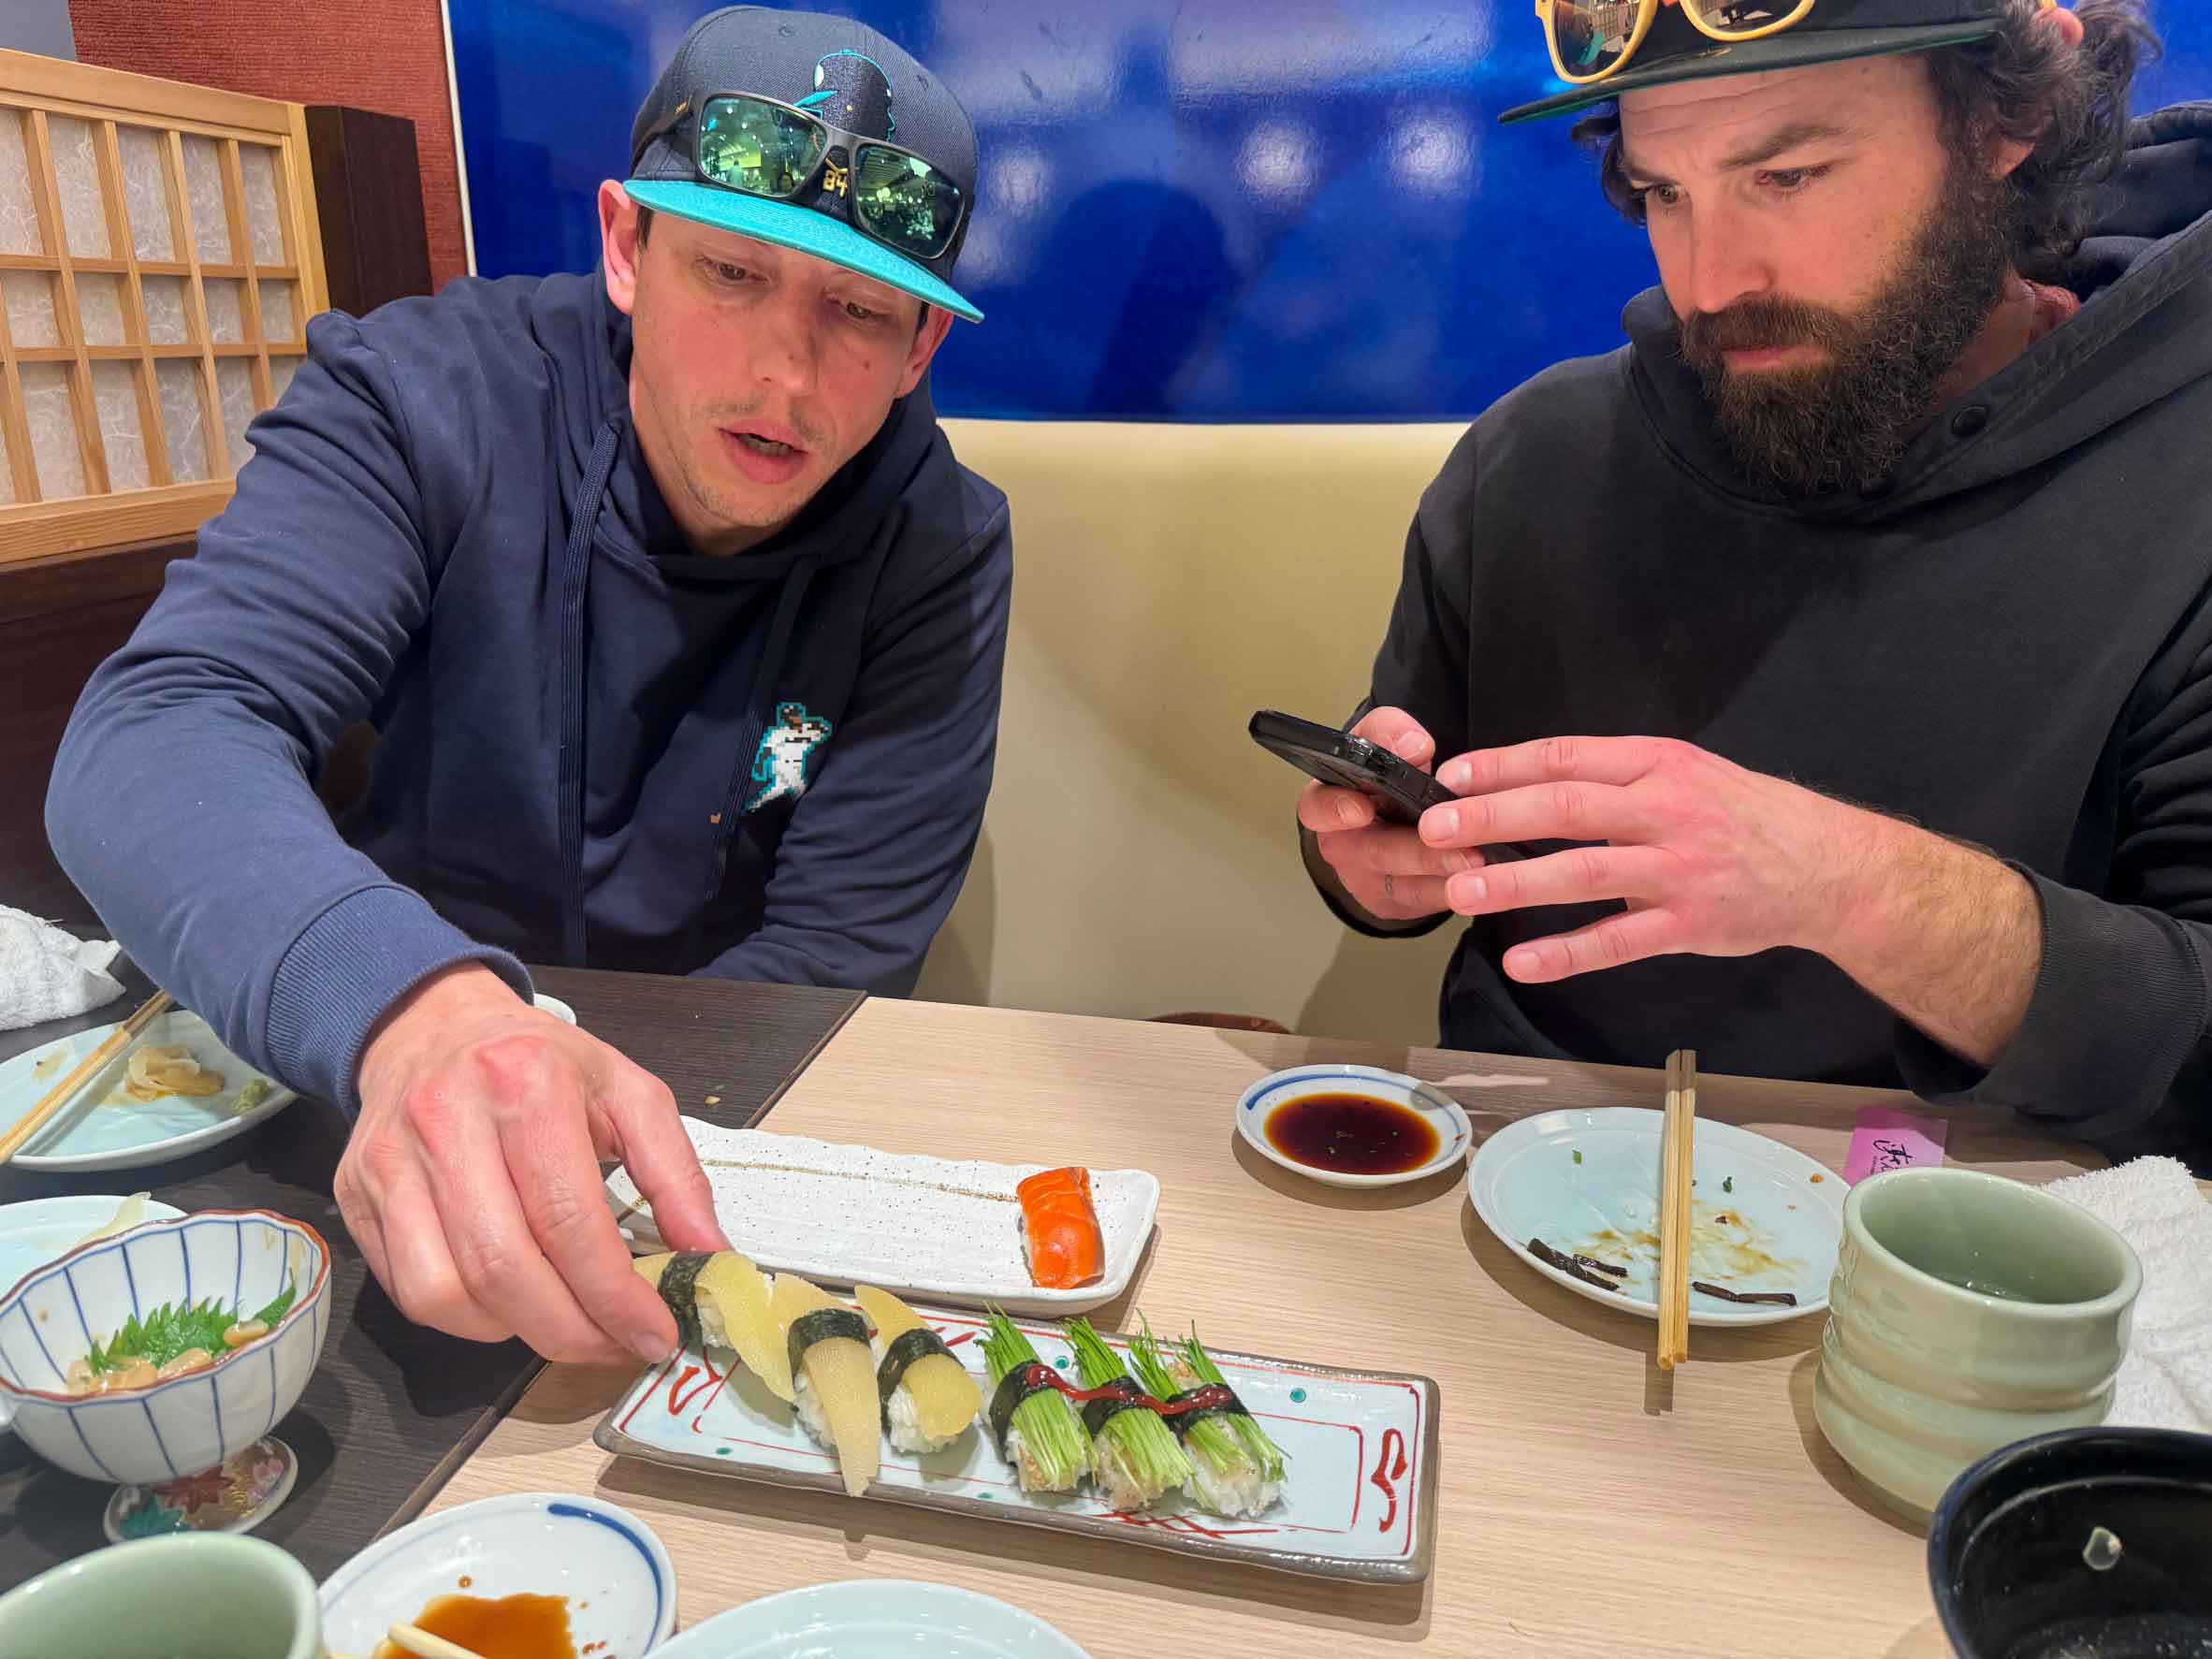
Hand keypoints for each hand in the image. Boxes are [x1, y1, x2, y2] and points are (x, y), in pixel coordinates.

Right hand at [337, 964, 728, 1364]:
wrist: (434, 1026)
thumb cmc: (542, 1065)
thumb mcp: (628, 1092)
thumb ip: (676, 1174)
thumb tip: (709, 1254)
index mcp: (525, 1086)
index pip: (569, 1221)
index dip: (615, 1296)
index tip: (654, 1334)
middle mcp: (446, 1121)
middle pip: (504, 1269)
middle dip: (571, 1331)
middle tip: (615, 1346)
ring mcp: (390, 1163)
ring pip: (446, 1293)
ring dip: (515, 1331)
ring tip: (564, 1321)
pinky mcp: (356, 1198)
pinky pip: (408, 1292)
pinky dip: (466, 1318)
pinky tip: (509, 1301)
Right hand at [1296, 707, 1484, 922]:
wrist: (1397, 817)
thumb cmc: (1385, 779)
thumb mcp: (1382, 742)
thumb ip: (1391, 731)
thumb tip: (1413, 746)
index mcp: (1329, 803)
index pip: (1318, 808)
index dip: (1336, 810)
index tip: (1362, 809)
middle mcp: (1344, 846)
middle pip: (1377, 852)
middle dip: (1421, 851)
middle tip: (1459, 847)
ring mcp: (1368, 881)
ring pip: (1407, 885)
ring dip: (1446, 874)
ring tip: (1479, 862)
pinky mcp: (1396, 904)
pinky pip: (1428, 901)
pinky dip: (1460, 890)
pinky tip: (1485, 878)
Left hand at [1417, 735, 1880, 981]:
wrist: (1828, 866)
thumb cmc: (1742, 815)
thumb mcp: (1685, 772)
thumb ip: (1615, 778)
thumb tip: (1530, 781)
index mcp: (1658, 765)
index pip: (1567, 757)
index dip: (1505, 765)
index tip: (1453, 774)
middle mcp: (1665, 811)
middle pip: (1564, 808)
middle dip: (1492, 816)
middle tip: (1434, 827)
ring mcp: (1677, 870)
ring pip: (1583, 873)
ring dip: (1515, 882)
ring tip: (1460, 891)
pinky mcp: (1688, 924)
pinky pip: (1617, 940)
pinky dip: (1565, 952)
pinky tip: (1521, 960)